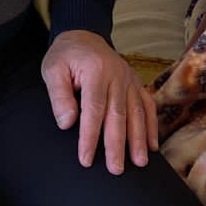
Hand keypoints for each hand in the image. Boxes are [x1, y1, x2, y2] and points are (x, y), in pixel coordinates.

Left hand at [41, 29, 157, 174]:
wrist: (83, 35)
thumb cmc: (66, 56)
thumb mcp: (53, 69)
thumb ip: (59, 96)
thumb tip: (67, 123)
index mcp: (96, 71)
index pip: (93, 109)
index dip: (90, 136)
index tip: (86, 159)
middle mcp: (117, 75)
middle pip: (118, 114)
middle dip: (117, 145)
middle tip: (116, 170)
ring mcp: (129, 79)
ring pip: (136, 112)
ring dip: (138, 139)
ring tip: (139, 163)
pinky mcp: (135, 82)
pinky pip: (147, 104)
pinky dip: (151, 125)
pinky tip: (152, 145)